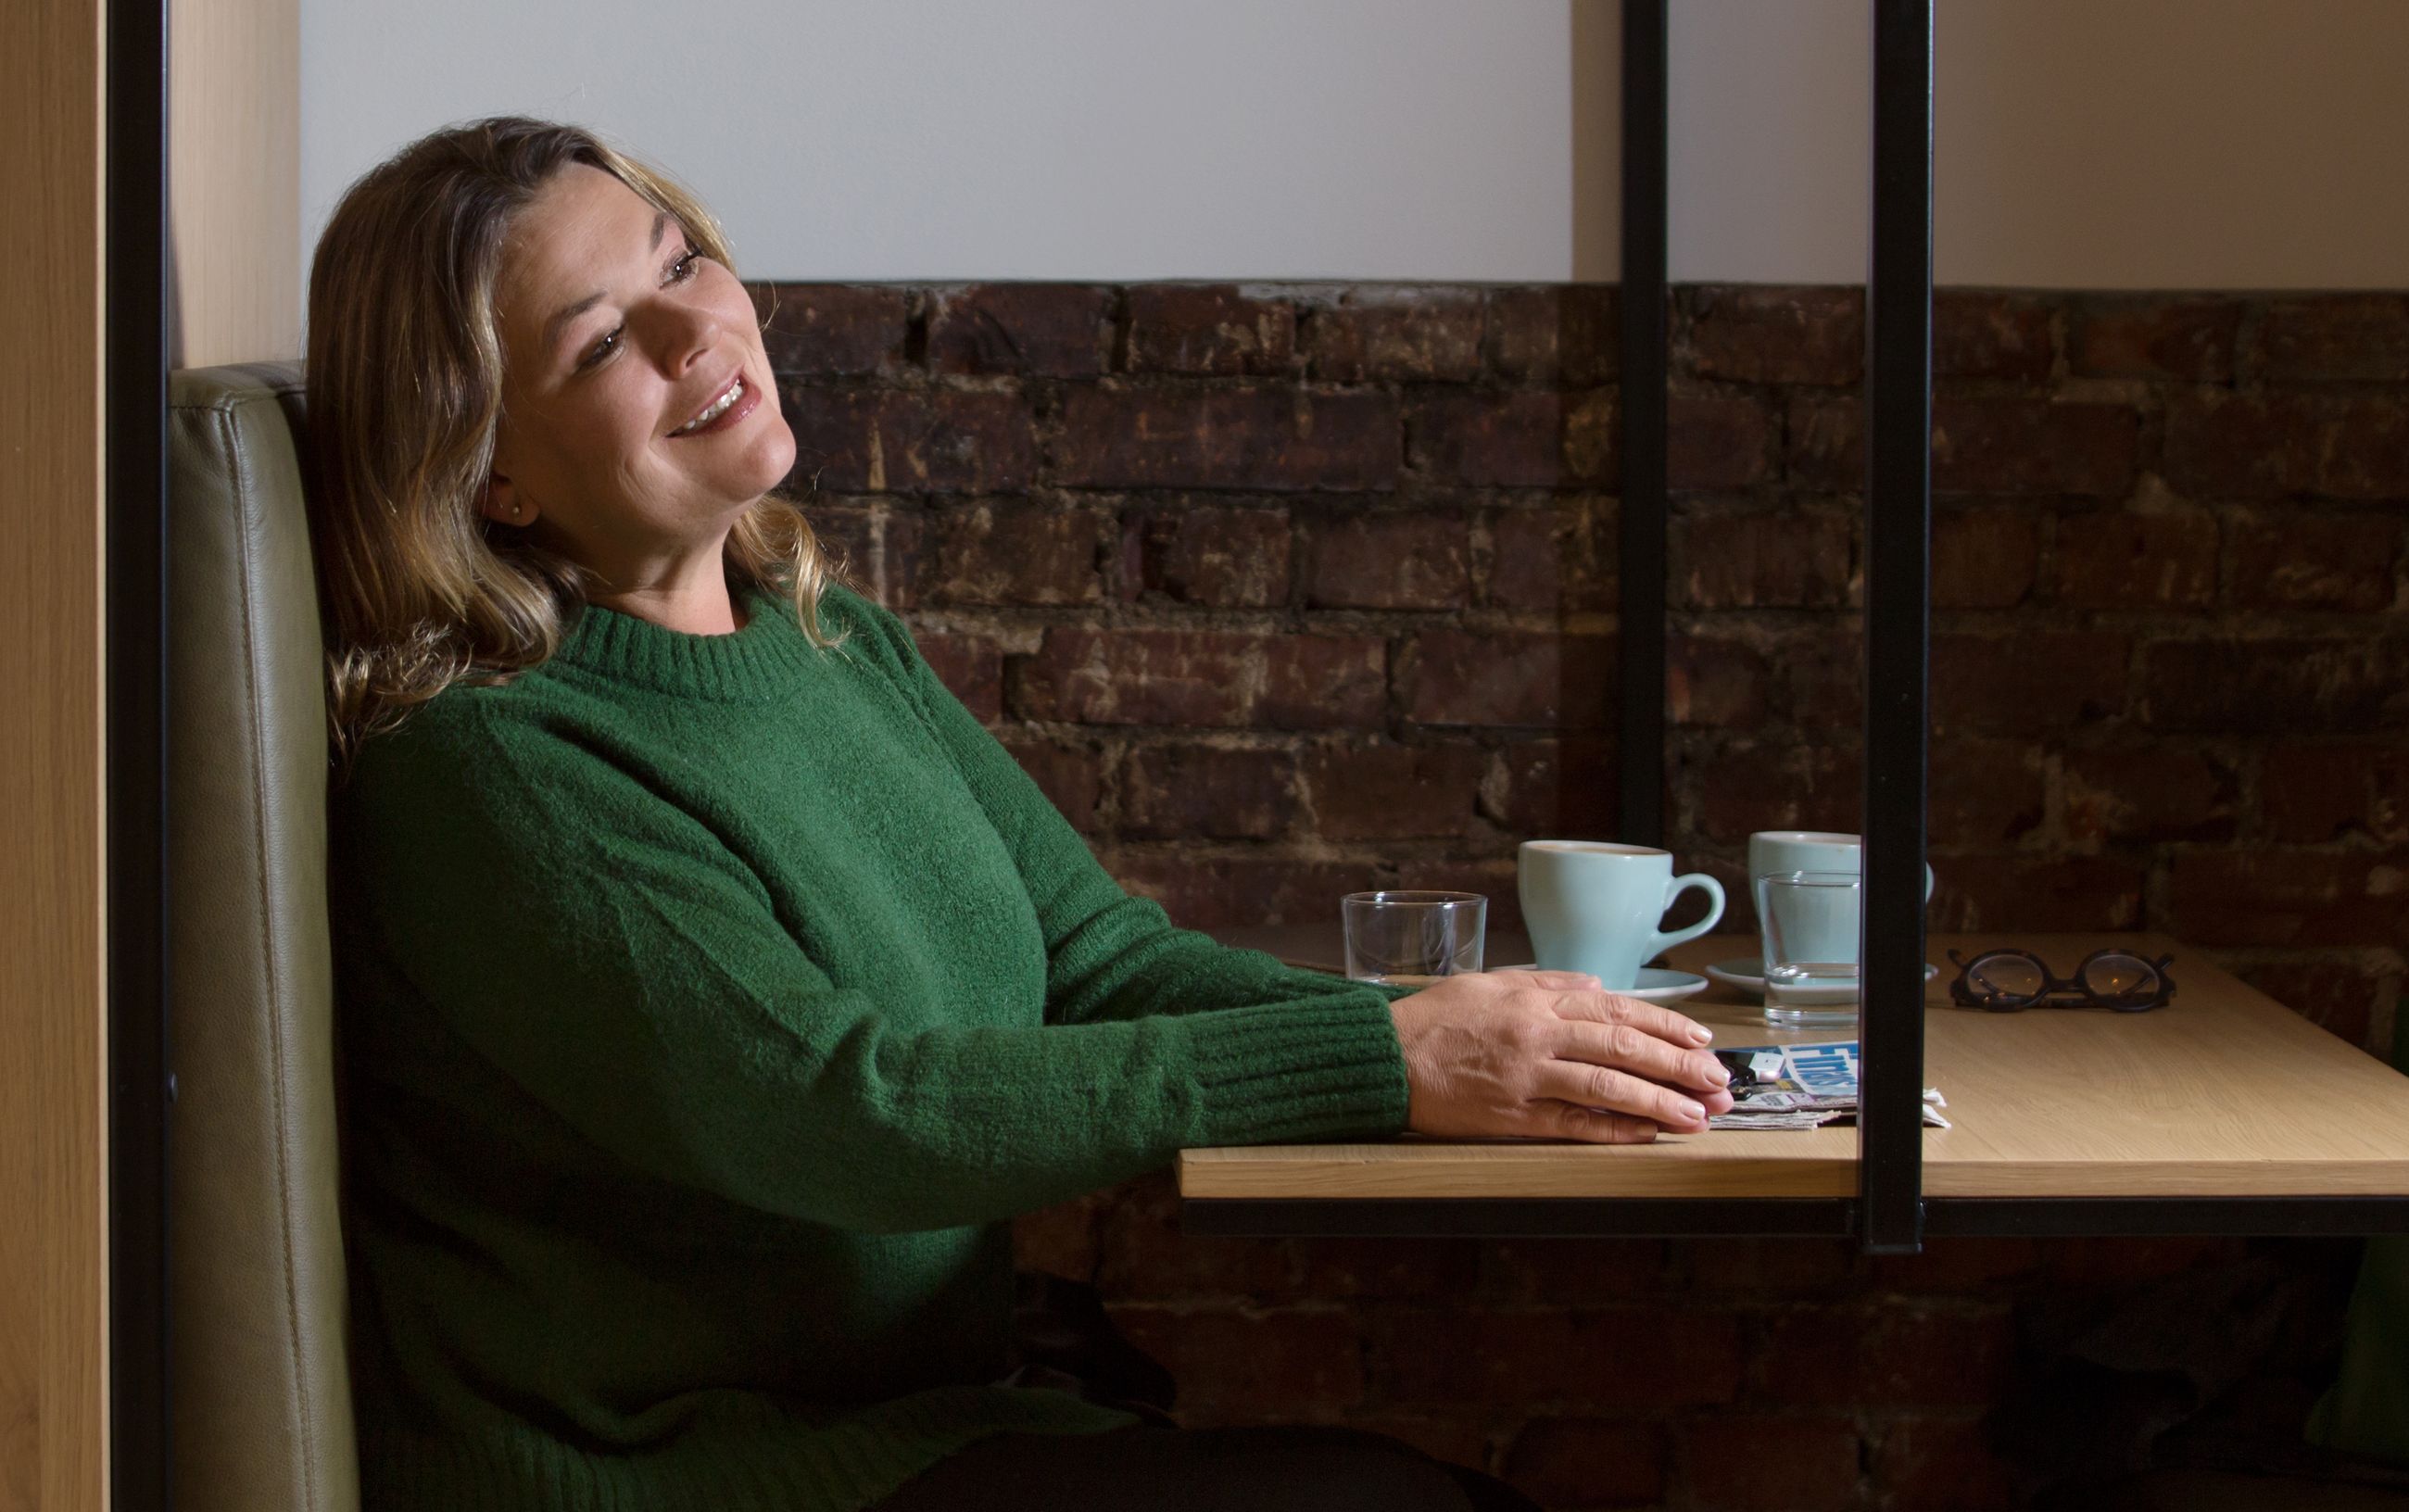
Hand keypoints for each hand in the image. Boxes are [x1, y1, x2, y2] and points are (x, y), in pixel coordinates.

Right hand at [1387, 971, 1735, 1143]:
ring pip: (1607, 1085)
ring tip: (1701, 1116)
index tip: (1702, 1040)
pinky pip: (1573, 1123)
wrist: (1383, 1057)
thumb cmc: (1434, 1019)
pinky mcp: (1511, 1116)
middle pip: (1623, 1046)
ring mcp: (1526, 1077)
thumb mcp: (1491, 982)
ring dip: (1660, 1101)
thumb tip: (1596, 986)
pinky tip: (1648, 1134)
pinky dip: (1614, 1129)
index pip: (1617, 1010)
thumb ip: (1546, 982)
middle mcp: (1538, 1034)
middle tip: (1718, 1081)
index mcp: (1536, 1000)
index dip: (1666, 1025)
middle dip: (1679, 1065)